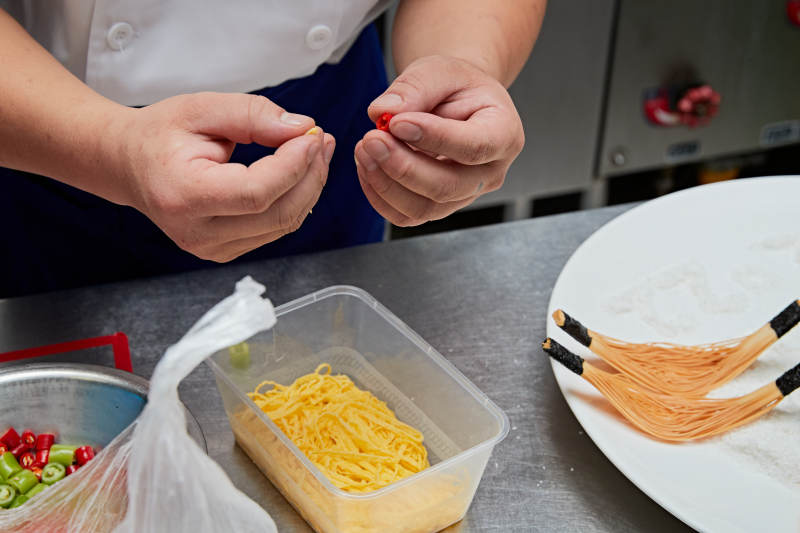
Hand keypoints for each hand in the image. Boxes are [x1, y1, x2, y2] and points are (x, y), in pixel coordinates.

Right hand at [110, 92, 334, 261]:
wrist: (129, 165)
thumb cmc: (161, 134)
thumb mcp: (201, 108)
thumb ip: (252, 115)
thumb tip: (301, 129)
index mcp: (184, 196)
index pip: (256, 193)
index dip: (293, 166)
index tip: (311, 136)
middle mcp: (197, 233)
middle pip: (277, 214)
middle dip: (310, 176)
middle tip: (321, 140)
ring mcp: (211, 249)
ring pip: (282, 225)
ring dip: (309, 187)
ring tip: (315, 151)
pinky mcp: (224, 251)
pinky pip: (274, 229)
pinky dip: (294, 200)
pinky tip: (299, 173)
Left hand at [354, 55, 523, 225]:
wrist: (455, 103)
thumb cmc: (455, 86)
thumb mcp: (440, 70)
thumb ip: (415, 87)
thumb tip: (383, 111)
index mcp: (504, 134)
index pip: (474, 146)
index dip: (434, 138)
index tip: (397, 123)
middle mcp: (490, 173)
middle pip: (446, 187)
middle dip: (402, 167)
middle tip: (371, 139)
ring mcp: (464, 196)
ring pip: (424, 208)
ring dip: (386, 183)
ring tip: (364, 148)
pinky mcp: (438, 206)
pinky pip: (407, 215)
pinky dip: (380, 195)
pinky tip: (367, 166)